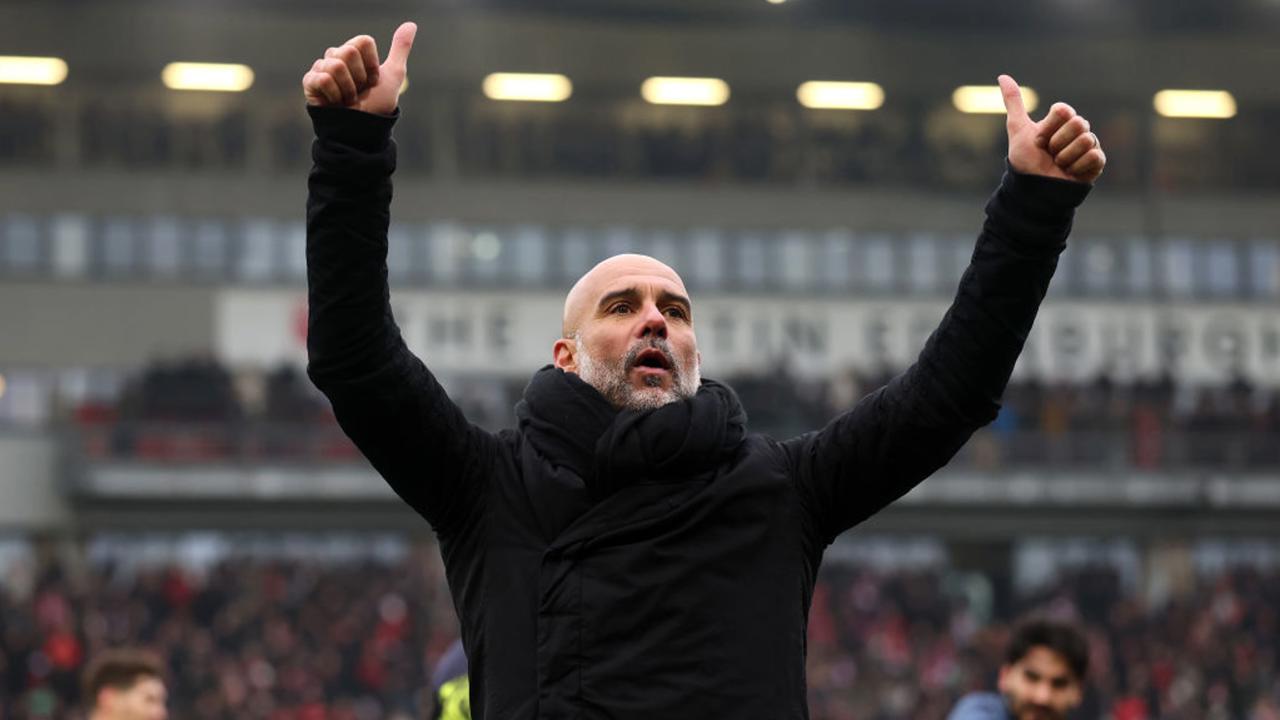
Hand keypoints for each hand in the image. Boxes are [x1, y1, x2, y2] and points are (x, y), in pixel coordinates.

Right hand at [302, 22, 416, 115]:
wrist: (363, 131)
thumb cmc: (377, 106)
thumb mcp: (394, 76)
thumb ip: (400, 49)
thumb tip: (411, 25)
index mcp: (355, 53)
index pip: (363, 42)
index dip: (372, 64)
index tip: (373, 80)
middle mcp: (337, 57)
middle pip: (348, 51)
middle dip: (360, 77)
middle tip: (359, 91)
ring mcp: (322, 68)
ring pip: (336, 64)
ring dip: (348, 88)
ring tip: (347, 99)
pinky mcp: (310, 82)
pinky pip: (323, 78)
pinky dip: (335, 94)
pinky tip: (335, 103)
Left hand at [999, 74, 1105, 183]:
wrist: (1033, 189)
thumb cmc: (1025, 161)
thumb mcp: (1018, 129)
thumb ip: (1014, 103)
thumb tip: (1002, 76)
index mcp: (1063, 120)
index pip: (1064, 110)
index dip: (1048, 128)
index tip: (1039, 140)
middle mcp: (1078, 130)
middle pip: (1079, 122)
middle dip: (1057, 143)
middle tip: (1049, 154)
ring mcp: (1089, 145)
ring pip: (1086, 140)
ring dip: (1065, 157)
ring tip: (1058, 165)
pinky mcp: (1097, 162)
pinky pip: (1094, 156)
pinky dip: (1077, 167)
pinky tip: (1069, 173)